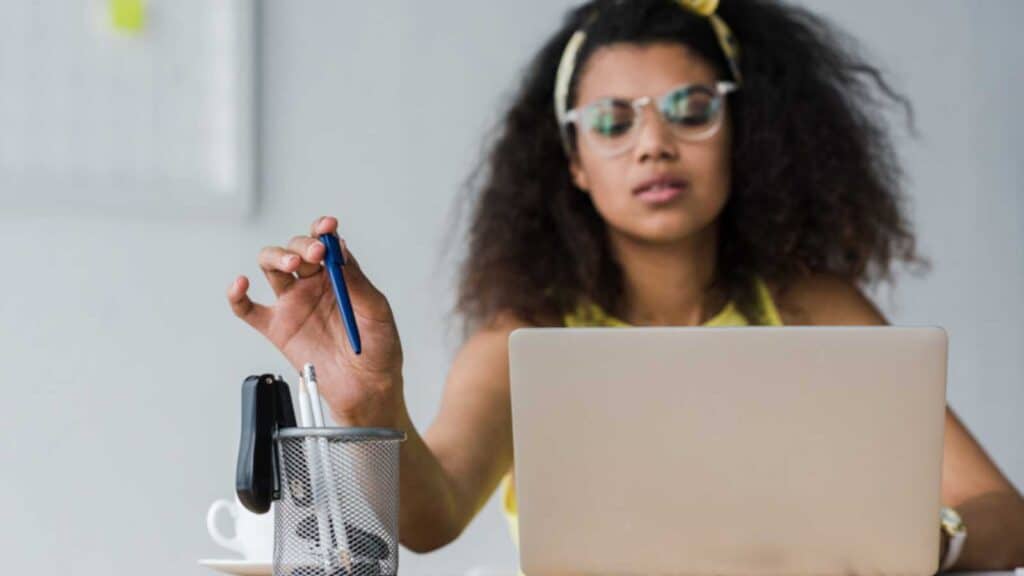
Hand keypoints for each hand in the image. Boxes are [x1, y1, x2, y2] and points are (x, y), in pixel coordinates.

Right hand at [227, 216, 404, 426]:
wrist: (368, 388)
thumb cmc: (379, 348)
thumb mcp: (376, 311)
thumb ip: (356, 282)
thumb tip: (339, 249)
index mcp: (339, 276)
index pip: (325, 242)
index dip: (322, 230)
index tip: (327, 226)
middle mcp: (313, 284)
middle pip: (295, 250)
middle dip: (302, 245)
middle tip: (316, 255)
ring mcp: (293, 305)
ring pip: (270, 267)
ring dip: (276, 257)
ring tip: (291, 266)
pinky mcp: (277, 329)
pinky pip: (248, 309)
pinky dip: (237, 295)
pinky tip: (240, 284)